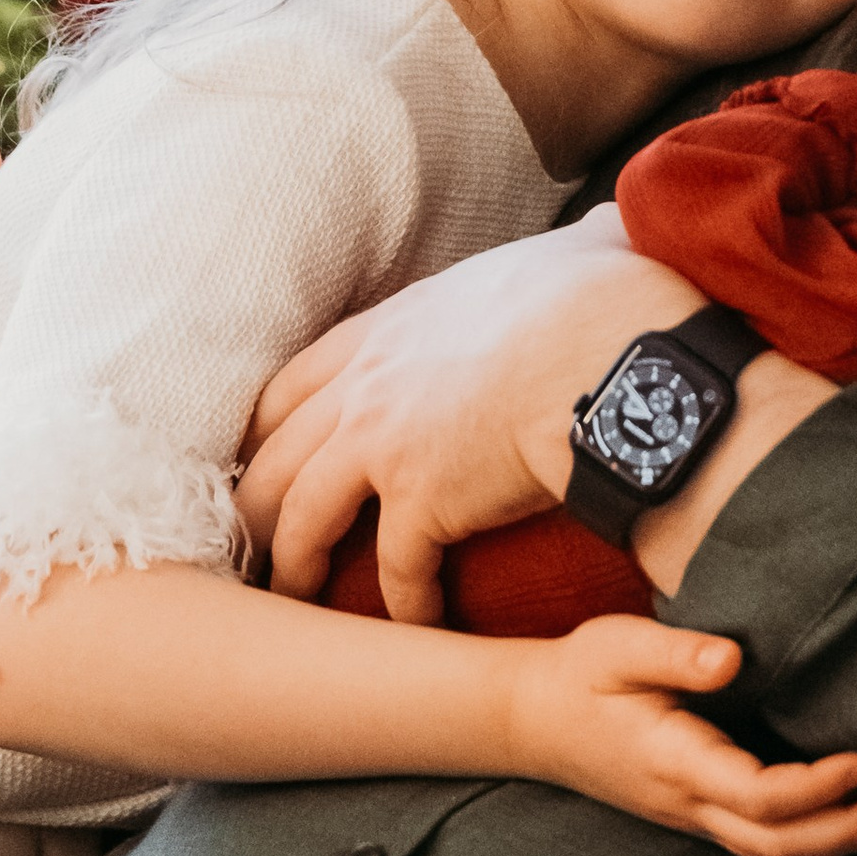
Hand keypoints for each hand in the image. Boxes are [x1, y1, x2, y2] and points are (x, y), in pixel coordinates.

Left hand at [239, 214, 688, 625]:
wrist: (608, 345)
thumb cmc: (599, 292)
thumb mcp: (560, 251)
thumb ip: (563, 249)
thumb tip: (606, 231)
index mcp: (389, 327)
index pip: (295, 383)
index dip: (267, 430)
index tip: (256, 461)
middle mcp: (367, 385)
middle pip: (275, 454)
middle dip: (252, 504)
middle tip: (248, 546)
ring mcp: (383, 445)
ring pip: (304, 519)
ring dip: (296, 566)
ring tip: (297, 601)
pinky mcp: (422, 503)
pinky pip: (394, 571)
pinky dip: (402, 605)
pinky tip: (415, 624)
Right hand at [502, 617, 856, 855]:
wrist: (534, 719)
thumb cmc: (583, 675)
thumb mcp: (618, 648)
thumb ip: (677, 655)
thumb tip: (734, 660)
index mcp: (674, 761)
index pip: (756, 795)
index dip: (815, 787)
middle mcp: (687, 801)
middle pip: (774, 842)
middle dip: (844, 832)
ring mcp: (691, 814)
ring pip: (769, 850)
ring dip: (835, 841)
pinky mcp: (695, 810)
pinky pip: (758, 838)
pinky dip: (809, 835)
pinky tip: (845, 817)